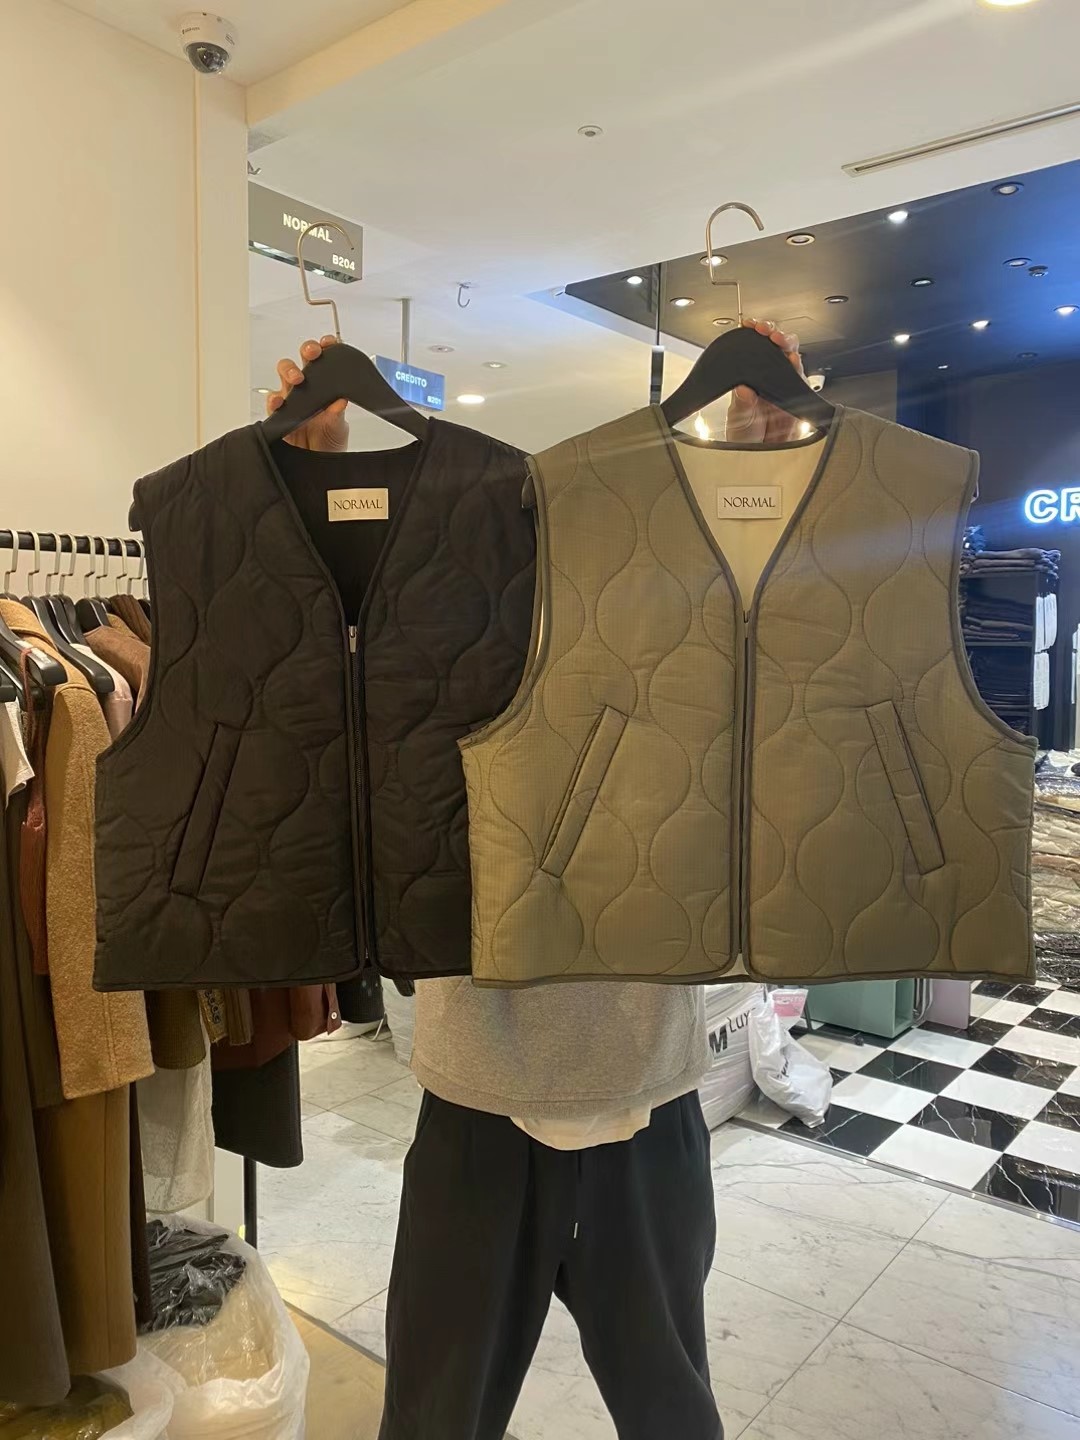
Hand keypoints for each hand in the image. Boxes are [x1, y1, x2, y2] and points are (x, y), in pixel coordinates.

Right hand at [267, 336, 349, 451]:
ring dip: (289, 371)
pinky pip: (273, 402)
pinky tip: (280, 402)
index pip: (324, 360)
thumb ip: (337, 414)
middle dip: (306, 352)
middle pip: (302, 360)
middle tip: (313, 355)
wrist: (318, 463)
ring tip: (297, 379)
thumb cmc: (330, 441)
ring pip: (284, 375)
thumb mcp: (339, 427)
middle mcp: (307, 388)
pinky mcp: (279, 414)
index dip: (325, 347)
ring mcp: (291, 399)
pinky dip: (274, 400)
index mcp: (324, 386)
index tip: (329, 343)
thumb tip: (340, 401)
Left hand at [725, 319, 804, 444]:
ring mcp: (783, 385)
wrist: (761, 457)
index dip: (753, 335)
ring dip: (787, 346)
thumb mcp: (738, 420)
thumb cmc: (745, 436)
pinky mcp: (797, 396)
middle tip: (769, 333)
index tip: (750, 326)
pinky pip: (800, 378)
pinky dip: (797, 367)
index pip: (752, 350)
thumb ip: (742, 405)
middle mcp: (767, 378)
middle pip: (774, 348)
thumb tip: (743, 389)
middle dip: (774, 334)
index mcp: (750, 379)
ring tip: (782, 343)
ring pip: (790, 357)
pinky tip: (793, 361)